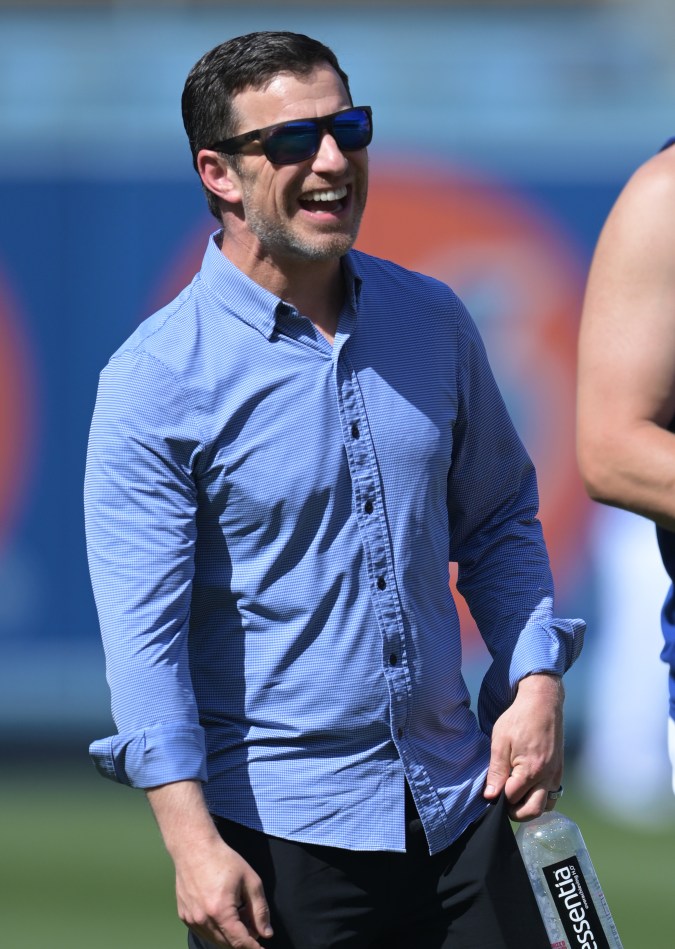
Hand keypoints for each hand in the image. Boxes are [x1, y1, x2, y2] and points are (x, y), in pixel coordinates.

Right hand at [175, 835, 272, 947]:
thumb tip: (266, 933)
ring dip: (229, 934)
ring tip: (238, 912)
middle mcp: (203, 920)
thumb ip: (260, 910)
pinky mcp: (184, 916)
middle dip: (243, 939)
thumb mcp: (250, 881)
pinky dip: (216, 928)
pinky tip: (222, 911)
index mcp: (220, 912)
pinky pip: (204, 931)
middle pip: (228, 943)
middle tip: (253, 924)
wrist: (194, 847)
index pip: (240, 942)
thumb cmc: (223, 860)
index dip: (254, 948)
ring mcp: (191, 919)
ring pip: (215, 939)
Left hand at [483, 673, 563, 820]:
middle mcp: (547, 777)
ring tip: (516, 794)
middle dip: (516, 812)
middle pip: (533, 811)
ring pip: (546, 805)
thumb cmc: (518, 719)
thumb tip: (490, 796)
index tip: (492, 791)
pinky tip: (528, 787)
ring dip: (530, 807)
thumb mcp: (500, 742)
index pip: (512, 798)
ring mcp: (556, 774)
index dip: (499, 797)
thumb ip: (496, 771)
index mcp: (530, 770)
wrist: (542, 702)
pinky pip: (552, 794)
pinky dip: (540, 797)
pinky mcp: (559, 770)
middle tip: (503, 801)